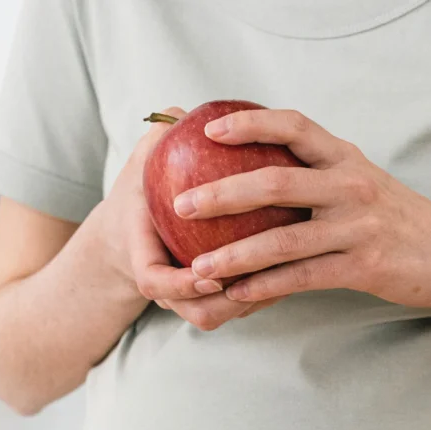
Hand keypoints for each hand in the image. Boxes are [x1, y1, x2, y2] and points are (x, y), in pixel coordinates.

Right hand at [94, 107, 278, 329]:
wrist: (136, 232)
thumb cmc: (143, 193)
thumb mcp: (141, 164)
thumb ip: (157, 140)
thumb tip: (180, 113)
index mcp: (143, 257)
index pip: (154, 282)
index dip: (180, 284)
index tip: (207, 272)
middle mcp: (168, 290)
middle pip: (199, 313)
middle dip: (230, 302)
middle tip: (265, 274)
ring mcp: (189, 301)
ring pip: (223, 315)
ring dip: (255, 299)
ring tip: (289, 270)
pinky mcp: (210, 303)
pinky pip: (238, 308)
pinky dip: (263, 295)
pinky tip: (294, 266)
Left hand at [173, 109, 430, 314]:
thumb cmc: (398, 220)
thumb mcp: (363, 184)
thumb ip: (320, 176)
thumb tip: (262, 180)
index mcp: (347, 159)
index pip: (294, 126)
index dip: (250, 123)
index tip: (210, 129)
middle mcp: (350, 187)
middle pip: (275, 181)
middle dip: (222, 193)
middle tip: (182, 204)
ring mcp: (357, 227)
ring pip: (282, 239)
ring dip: (234, 254)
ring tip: (199, 267)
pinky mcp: (362, 266)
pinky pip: (301, 277)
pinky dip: (265, 287)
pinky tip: (238, 294)